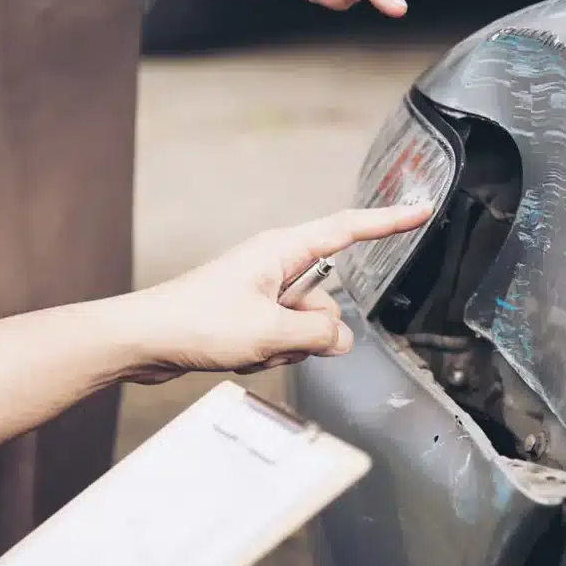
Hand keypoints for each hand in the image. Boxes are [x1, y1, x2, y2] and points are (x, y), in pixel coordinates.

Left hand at [128, 204, 430, 382]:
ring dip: (286, 346)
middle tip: (275, 339)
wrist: (144, 340)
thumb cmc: (195, 322)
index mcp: (281, 250)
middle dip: (312, 329)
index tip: (421, 210)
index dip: (388, 222)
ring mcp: (262, 291)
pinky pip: (282, 337)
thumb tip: (342, 337)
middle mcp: (274, 265)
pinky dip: (267, 352)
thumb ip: (318, 332)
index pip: (347, 229)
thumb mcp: (269, 331)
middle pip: (327, 297)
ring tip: (248, 348)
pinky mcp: (250, 315)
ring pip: (306, 324)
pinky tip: (237, 355)